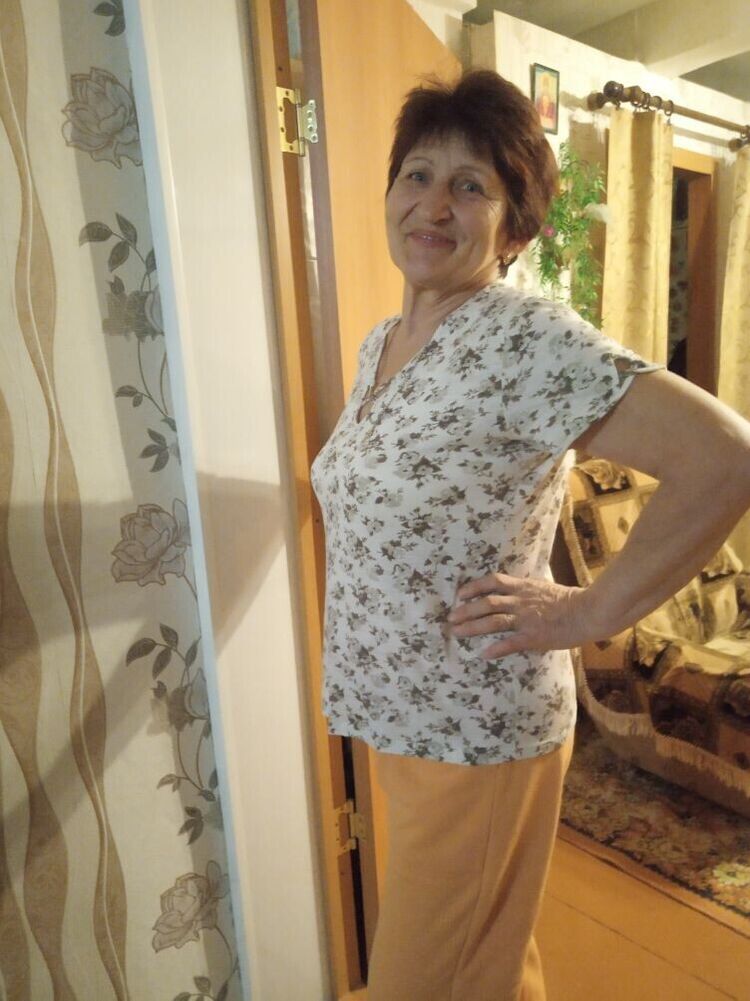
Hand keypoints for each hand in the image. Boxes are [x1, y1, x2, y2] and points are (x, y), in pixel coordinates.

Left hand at [446, 572, 591, 658]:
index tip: (459, 594)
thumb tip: (511, 594)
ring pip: (493, 621)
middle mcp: (521, 601)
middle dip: (466, 610)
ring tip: (457, 632)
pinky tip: (483, 654)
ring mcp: (527, 619)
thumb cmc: (570, 601)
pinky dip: (496, 648)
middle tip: (450, 618)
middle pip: (487, 603)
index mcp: (524, 587)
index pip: (493, 581)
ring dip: (472, 627)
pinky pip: (510, 643)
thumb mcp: (544, 589)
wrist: (590, 611)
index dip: (474, 587)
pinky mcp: (534, 636)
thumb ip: (526, 591)